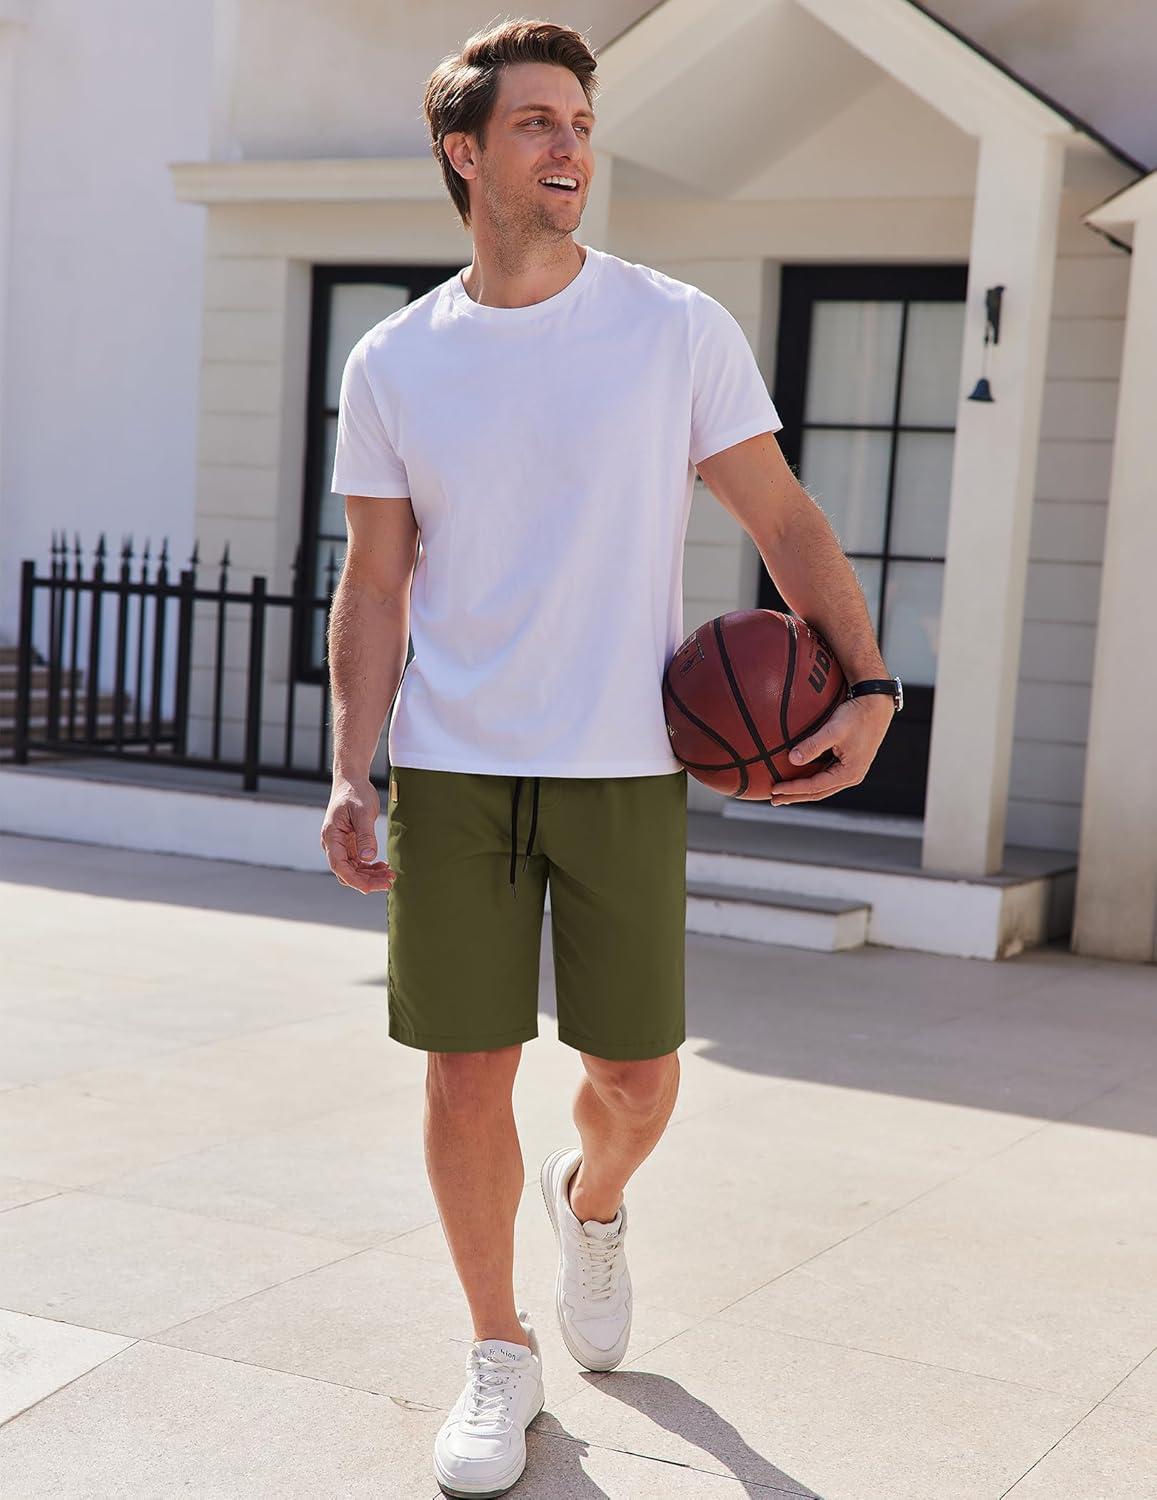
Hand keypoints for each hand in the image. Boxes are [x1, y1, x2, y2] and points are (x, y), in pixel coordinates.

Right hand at [321, 776, 395, 892]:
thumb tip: (368, 858)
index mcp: (331, 837)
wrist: (352, 781)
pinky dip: (369, 867)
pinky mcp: (349, 844)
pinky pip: (358, 862)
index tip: (372, 888)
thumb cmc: (355, 793)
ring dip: (370, 875)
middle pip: (346, 872)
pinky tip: (383, 867)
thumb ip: (365, 835)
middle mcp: (332, 844)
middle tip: (389, 882)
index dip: (355, 880)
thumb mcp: (362, 812)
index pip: (339, 866)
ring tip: (390, 875)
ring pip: (353, 869)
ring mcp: (340, 845)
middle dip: (366, 880)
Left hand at [771, 694, 893, 803]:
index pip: (815, 787)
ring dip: (802, 791)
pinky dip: (810, 781)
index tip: (774, 789)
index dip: (793, 789)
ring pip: (822, 787)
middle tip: (773, 799)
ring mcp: (850, 771)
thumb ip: (813, 745)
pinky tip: (799, 778)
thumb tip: (792, 759)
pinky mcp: (848, 763)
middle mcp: (851, 777)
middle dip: (795, 797)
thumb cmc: (856, 715)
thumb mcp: (834, 730)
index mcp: (849, 773)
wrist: (876, 705)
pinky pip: (826, 777)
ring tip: (782, 794)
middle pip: (818, 793)